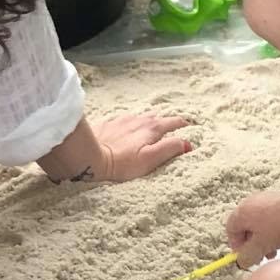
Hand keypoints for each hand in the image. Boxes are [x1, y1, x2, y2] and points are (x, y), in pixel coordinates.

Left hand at [40, 113, 191, 183]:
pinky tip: (129, 128)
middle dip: (167, 122)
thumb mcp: (150, 159)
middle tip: (174, 127)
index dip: (184, 125)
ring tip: (153, 126)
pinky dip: (132, 123)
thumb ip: (170, 149)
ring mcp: (122, 120)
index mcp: (152, 128)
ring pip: (142, 117)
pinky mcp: (109, 124)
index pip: (174, 122)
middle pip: (158, 117)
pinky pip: (125, 120)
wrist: (88, 157)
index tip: (191, 127)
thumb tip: (187, 143)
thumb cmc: (121, 163)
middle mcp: (139, 119)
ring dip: (150, 121)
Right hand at [226, 187, 279, 269]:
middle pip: (245, 227)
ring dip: (263, 239)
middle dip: (253, 245)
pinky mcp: (278, 199)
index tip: (246, 257)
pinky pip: (270, 217)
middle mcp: (249, 203)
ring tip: (275, 250)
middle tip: (262, 256)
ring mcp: (264, 199)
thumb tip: (243, 261)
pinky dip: (273, 229)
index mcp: (240, 213)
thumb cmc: (279, 226)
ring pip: (258, 224)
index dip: (236, 246)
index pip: (230, 230)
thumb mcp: (260, 247)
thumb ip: (247, 257)